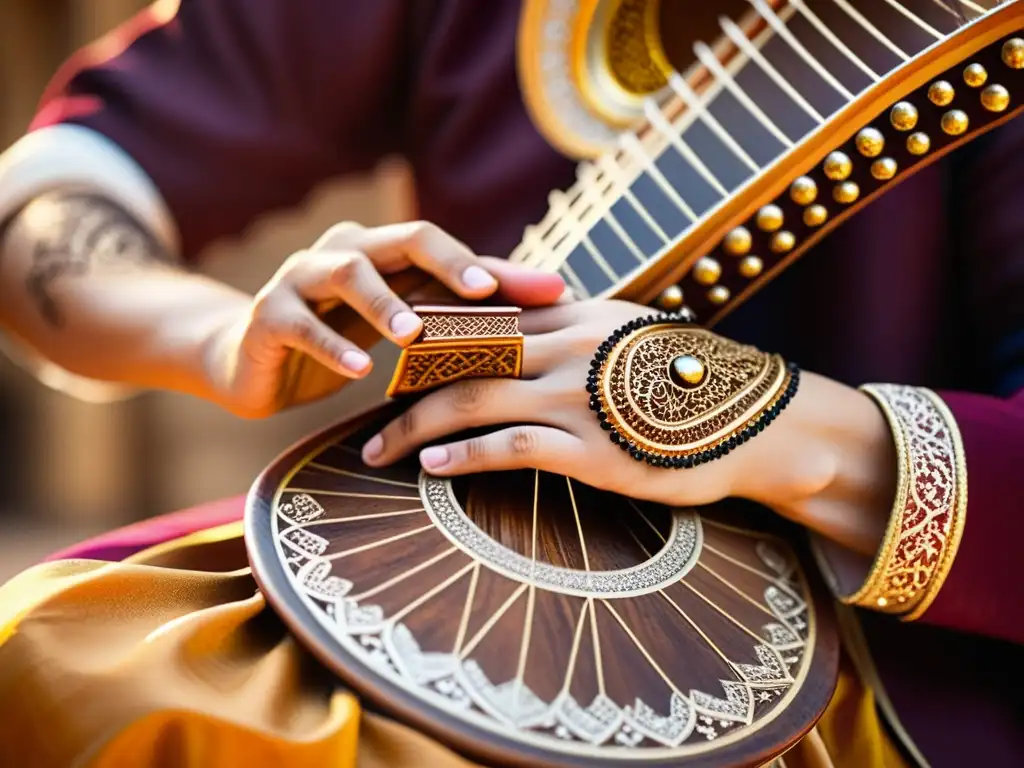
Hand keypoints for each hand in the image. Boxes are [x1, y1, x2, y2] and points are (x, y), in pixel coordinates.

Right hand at [202, 221, 565, 417]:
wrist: (248, 361)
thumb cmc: (338, 339)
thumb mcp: (400, 325)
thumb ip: (458, 311)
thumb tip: (549, 303)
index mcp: (381, 252)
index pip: (446, 249)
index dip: (497, 268)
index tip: (552, 291)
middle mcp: (342, 252)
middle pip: (400, 242)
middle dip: (448, 262)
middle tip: (484, 291)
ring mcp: (300, 279)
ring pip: (346, 274)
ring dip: (385, 302)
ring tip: (416, 333)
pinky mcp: (267, 316)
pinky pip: (300, 325)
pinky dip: (332, 347)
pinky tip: (362, 371)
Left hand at [361, 300, 739, 504]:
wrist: (759, 422)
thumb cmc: (691, 383)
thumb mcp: (635, 337)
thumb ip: (582, 329)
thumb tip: (537, 324)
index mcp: (580, 314)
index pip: (485, 315)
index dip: (428, 335)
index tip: (391, 356)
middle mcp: (572, 347)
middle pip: (464, 355)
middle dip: (406, 382)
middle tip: (367, 407)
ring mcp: (580, 397)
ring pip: (474, 400)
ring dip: (415, 425)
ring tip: (377, 448)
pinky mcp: (593, 449)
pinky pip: (511, 448)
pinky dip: (463, 456)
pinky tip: (430, 466)